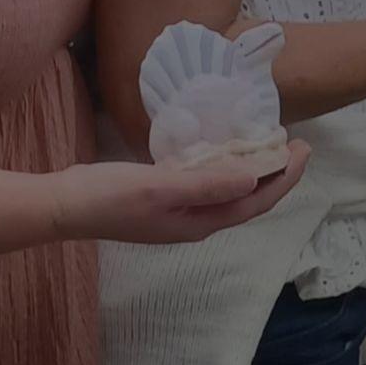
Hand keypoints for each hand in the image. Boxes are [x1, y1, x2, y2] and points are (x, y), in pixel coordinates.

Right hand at [55, 140, 312, 242]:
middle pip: (247, 198)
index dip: (283, 178)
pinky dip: (222, 164)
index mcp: (199, 224)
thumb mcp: (160, 187)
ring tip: (268, 141)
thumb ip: (207, 185)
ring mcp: (179, 210)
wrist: (63, 205)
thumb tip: (253, 179)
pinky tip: (223, 146)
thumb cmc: (109, 197)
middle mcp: (195, 221)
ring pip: (228, 189)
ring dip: (250, 167)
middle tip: (294, 141)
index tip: (302, 149)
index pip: (255, 202)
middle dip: (275, 172)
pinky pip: (206, 181)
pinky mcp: (164, 196)